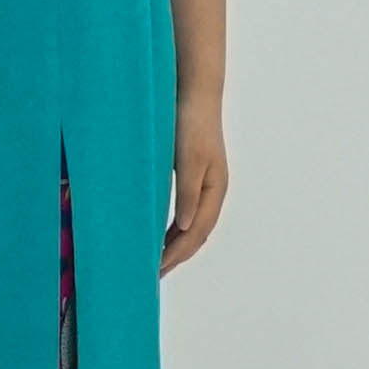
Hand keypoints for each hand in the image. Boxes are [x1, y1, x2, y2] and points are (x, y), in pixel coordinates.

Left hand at [161, 95, 231, 274]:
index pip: (196, 232)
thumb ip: (187, 193)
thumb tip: (184, 227)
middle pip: (197, 233)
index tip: (157, 269)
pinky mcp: (194, 175)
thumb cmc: (191, 123)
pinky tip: (162, 234)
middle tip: (154, 275)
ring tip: (158, 262)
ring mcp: (206, 184)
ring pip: (192, 225)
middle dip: (177, 256)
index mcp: (214, 190)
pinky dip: (175, 228)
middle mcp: (213, 191)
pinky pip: (186, 212)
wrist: (195, 94)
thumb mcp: (188, 159)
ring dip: (177, 245)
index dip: (177, 253)